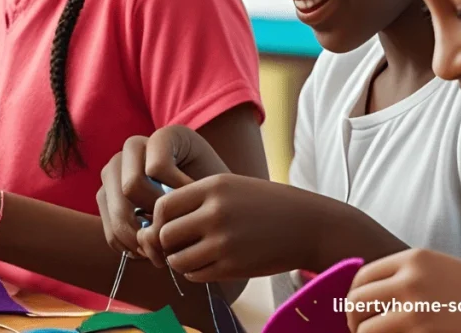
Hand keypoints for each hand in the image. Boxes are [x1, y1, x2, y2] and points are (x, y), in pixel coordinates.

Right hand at [97, 126, 229, 255]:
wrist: (203, 205)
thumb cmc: (213, 197)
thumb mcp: (213, 188)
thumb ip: (193, 196)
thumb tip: (162, 222)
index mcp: (166, 136)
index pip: (157, 168)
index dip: (176, 194)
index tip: (195, 207)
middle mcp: (133, 146)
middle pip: (131, 186)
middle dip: (154, 217)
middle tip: (176, 234)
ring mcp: (114, 169)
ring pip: (117, 210)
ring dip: (140, 237)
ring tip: (164, 250)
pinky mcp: (104, 194)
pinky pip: (109, 226)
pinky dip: (128, 247)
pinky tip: (149, 252)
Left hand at [139, 174, 337, 281]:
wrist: (307, 225)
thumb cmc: (263, 204)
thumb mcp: (229, 186)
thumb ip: (193, 198)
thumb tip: (153, 220)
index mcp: (212, 187)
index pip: (162, 206)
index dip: (157, 219)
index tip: (165, 225)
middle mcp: (215, 213)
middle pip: (164, 234)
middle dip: (164, 243)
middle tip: (174, 245)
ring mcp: (224, 242)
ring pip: (176, 259)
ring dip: (177, 260)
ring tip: (191, 254)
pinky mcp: (233, 267)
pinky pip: (195, 274)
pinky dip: (194, 272)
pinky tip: (206, 264)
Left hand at [346, 249, 460, 332]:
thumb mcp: (442, 269)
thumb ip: (408, 275)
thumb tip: (371, 292)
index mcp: (413, 258)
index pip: (362, 276)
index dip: (355, 295)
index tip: (359, 310)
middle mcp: (409, 280)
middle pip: (356, 301)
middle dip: (353, 319)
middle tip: (359, 330)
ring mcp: (416, 310)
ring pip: (366, 328)